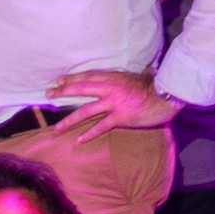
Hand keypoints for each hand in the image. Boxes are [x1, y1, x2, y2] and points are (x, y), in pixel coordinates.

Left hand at [46, 68, 180, 141]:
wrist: (166, 96)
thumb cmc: (155, 85)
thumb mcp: (137, 76)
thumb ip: (126, 77)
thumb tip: (125, 73)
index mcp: (113, 77)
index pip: (87, 77)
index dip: (71, 79)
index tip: (59, 81)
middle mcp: (109, 88)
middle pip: (80, 89)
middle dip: (63, 92)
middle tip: (49, 95)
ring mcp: (113, 103)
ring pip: (86, 111)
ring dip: (70, 120)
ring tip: (57, 128)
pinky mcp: (120, 117)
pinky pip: (101, 126)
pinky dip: (89, 134)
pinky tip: (78, 140)